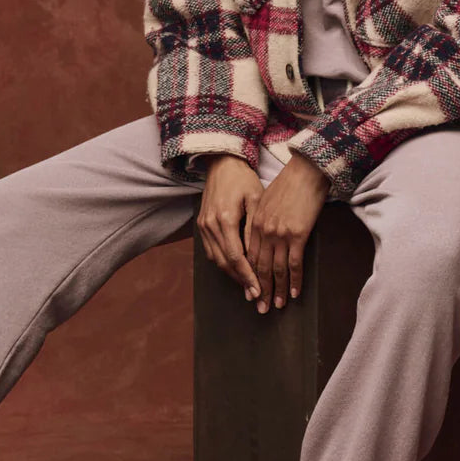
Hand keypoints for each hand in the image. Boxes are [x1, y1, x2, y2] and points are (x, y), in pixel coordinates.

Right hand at [196, 154, 263, 297]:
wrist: (222, 163)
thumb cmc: (243, 180)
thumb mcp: (256, 200)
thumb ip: (254, 228)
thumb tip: (257, 256)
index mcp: (224, 218)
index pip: (236, 256)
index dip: (247, 276)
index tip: (258, 290)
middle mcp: (210, 225)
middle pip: (224, 262)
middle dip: (240, 281)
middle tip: (255, 296)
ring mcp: (203, 226)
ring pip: (216, 259)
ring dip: (231, 275)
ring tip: (247, 287)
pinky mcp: (201, 225)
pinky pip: (211, 251)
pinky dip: (223, 263)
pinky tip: (235, 270)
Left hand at [245, 150, 329, 312]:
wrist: (306, 171)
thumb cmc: (288, 184)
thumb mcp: (266, 201)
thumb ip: (260, 220)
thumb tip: (260, 237)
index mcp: (254, 223)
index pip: (248, 256)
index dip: (249, 277)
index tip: (251, 291)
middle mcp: (263, 231)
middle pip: (259, 267)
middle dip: (260, 290)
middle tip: (261, 308)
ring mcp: (279, 234)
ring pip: (276, 269)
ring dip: (278, 290)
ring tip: (278, 305)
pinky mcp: (297, 234)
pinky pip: (294, 264)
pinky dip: (295, 280)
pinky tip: (295, 293)